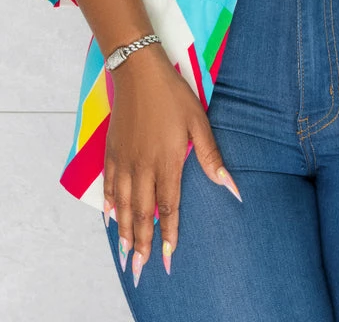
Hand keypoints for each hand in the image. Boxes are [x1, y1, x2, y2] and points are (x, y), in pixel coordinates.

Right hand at [102, 44, 241, 286]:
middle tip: (141, 266)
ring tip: (126, 252)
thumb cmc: (173, 94)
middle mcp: (142, 167)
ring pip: (122, 203)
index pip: (168, 206)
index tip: (170, 255)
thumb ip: (211, 157)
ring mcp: (123, 160)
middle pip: (142, 212)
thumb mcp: (198, 122)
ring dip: (125, 229)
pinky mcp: (111, 150)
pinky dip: (108, 203)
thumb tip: (231, 187)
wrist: (138, 71)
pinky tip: (109, 216)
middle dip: (142, 241)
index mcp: (166, 162)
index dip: (169, 232)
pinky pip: (108, 184)